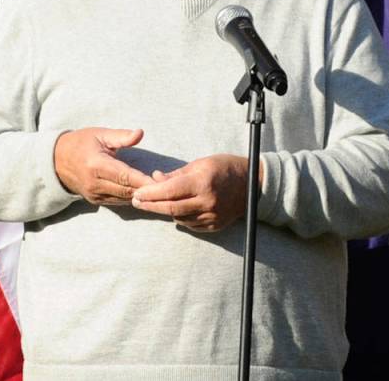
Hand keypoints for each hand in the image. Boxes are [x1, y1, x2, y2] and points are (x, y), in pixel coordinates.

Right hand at [53, 127, 152, 204]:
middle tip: (168, 188)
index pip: (124, 176)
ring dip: (142, 196)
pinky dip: (132, 198)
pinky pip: (118, 202)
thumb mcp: (100, 134)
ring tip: (162, 192)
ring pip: (124, 199)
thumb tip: (140, 133)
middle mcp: (95, 183)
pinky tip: (147, 194)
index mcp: (96, 165)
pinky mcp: (96, 201)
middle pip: (126, 190)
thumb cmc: (82, 143)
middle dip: (147, 190)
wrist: (57, 161)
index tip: (161, 181)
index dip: (143, 181)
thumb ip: (121, 136)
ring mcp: (94, 195)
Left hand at [131, 154, 257, 232]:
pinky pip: (190, 224)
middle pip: (170, 208)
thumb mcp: (200, 163)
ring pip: (178, 218)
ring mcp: (211, 216)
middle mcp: (207, 202)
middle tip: (137, 201)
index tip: (137, 193)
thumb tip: (155, 179)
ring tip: (153, 203)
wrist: (252, 184)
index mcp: (202, 183)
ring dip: (163, 211)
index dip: (150, 193)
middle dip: (150, 205)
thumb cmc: (225, 167)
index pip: (169, 191)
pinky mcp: (214, 225)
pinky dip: (179, 217)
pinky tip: (175, 208)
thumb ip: (176, 174)